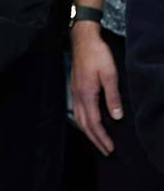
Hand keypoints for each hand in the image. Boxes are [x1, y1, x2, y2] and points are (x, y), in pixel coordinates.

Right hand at [71, 25, 122, 155]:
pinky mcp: (76, 87)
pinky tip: (89, 122)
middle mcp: (78, 95)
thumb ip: (112, 97)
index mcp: (86, 94)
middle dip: (95, 139)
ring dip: (88, 132)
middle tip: (105, 151)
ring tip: (98, 141)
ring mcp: (75, 91)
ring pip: (79, 118)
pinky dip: (84, 121)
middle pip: (84, 124)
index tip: (110, 148)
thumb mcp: (110, 75)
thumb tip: (116, 117)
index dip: (102, 137)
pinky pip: (78, 110)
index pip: (94, 122)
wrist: (83, 39)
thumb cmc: (97, 54)